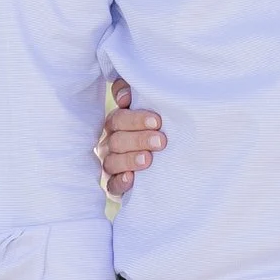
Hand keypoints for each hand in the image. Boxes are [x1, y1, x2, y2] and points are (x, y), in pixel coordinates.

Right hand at [95, 75, 165, 197]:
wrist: (169, 164)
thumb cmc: (157, 130)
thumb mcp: (151, 109)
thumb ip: (134, 93)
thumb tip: (124, 96)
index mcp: (117, 123)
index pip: (119, 118)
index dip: (135, 119)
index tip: (157, 121)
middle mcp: (110, 143)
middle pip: (117, 140)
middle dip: (139, 139)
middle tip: (161, 141)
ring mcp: (111, 165)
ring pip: (112, 162)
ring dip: (130, 160)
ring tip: (148, 160)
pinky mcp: (115, 185)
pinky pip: (112, 185)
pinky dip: (120, 182)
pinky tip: (131, 179)